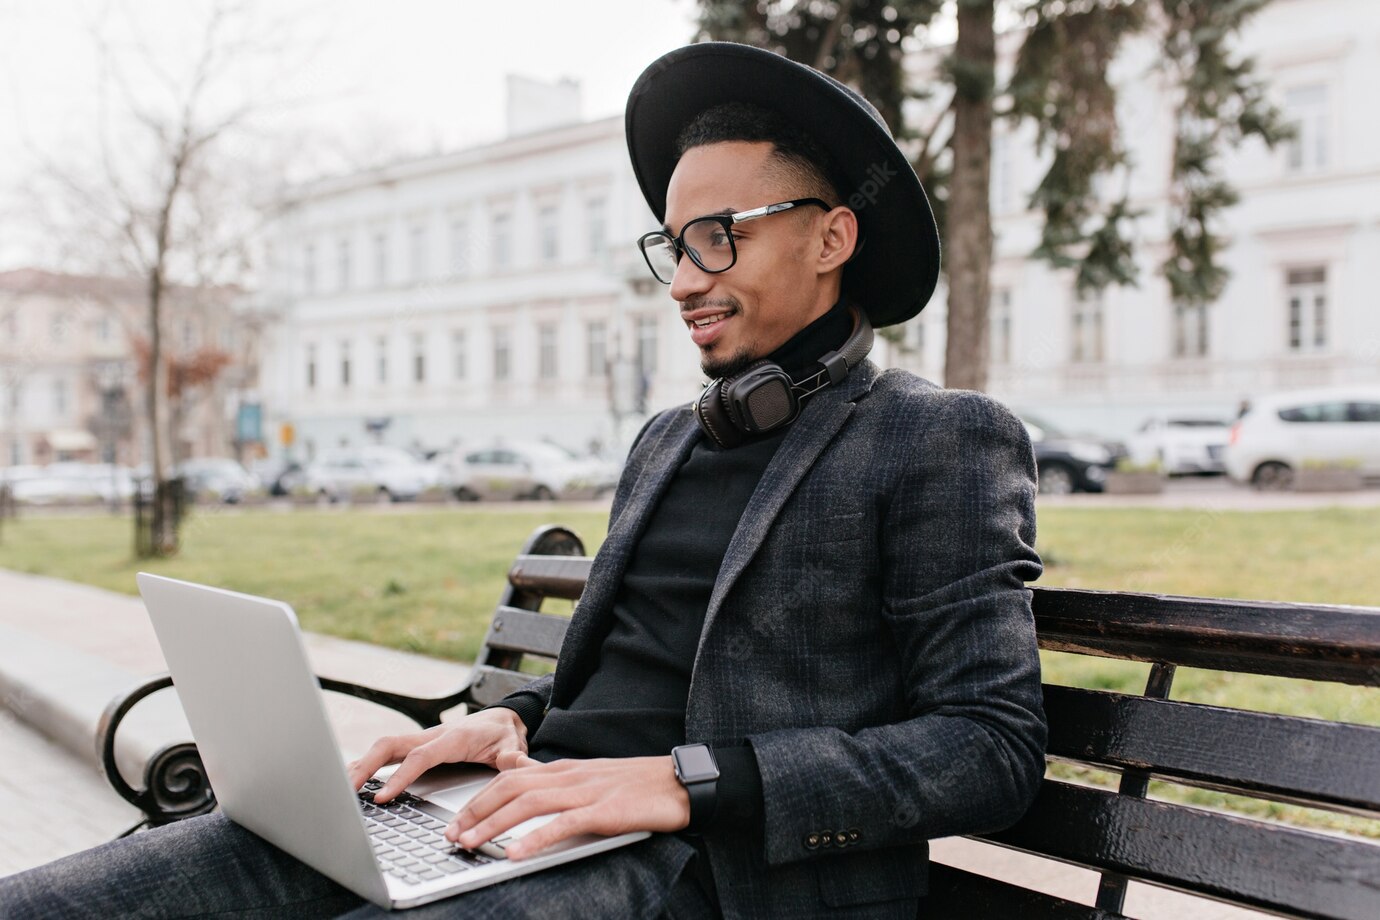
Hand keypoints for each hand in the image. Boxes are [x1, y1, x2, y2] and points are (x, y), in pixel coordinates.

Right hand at [346, 707, 527, 802]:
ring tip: (341, 787)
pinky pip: (388, 752)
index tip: (383, 797)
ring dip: (362, 765)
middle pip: (390, 745)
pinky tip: (355, 779)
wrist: (503, 718)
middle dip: (366, 766)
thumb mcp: (513, 745)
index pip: (420, 756)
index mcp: (452, 738)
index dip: (400, 776)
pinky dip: (369, 764)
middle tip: (346, 791)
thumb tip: (517, 763)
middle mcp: (432, 735)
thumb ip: (513, 756)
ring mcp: (421, 739)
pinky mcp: (417, 745)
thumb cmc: (505, 734)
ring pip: (384, 747)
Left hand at [447, 754, 690, 859]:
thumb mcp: (593, 780)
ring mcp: (586, 792)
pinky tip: (514, 852)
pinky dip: (534, 838)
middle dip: (475, 810)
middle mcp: (570, 776)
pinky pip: (562, 824)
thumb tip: (529, 790)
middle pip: (510, 786)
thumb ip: (561, 785)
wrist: (682, 782)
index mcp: (565, 769)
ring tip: (469, 843)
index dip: (479, 798)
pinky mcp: (604, 811)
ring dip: (493, 824)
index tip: (456, 819)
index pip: (510, 777)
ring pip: (527, 803)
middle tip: (450, 834)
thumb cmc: (639, 785)